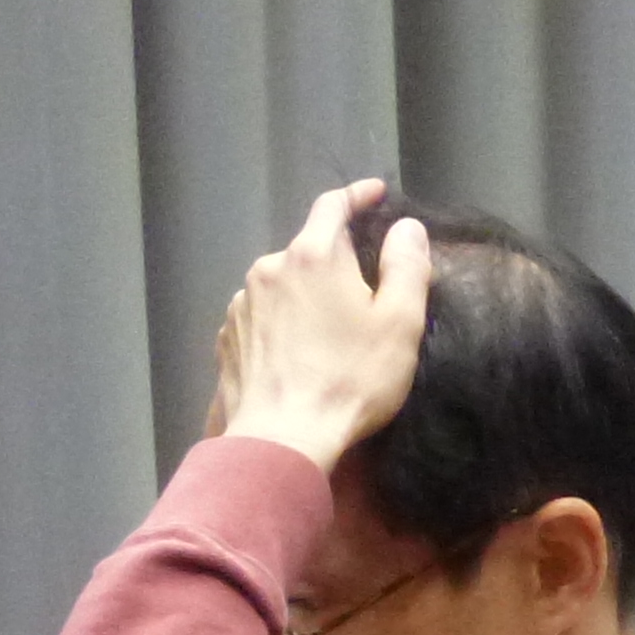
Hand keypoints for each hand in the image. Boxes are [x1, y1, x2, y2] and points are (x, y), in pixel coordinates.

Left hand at [211, 179, 429, 473]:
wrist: (281, 439)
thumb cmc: (350, 380)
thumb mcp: (400, 323)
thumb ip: (407, 266)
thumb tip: (406, 227)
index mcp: (314, 255)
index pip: (334, 206)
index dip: (358, 196)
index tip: (376, 195)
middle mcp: (270, 267)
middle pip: (308, 249)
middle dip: (335, 260)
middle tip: (363, 291)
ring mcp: (241, 303)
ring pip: (282, 284)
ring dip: (305, 295)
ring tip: (327, 332)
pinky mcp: (227, 338)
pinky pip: (261, 316)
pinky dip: (281, 323)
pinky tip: (296, 355)